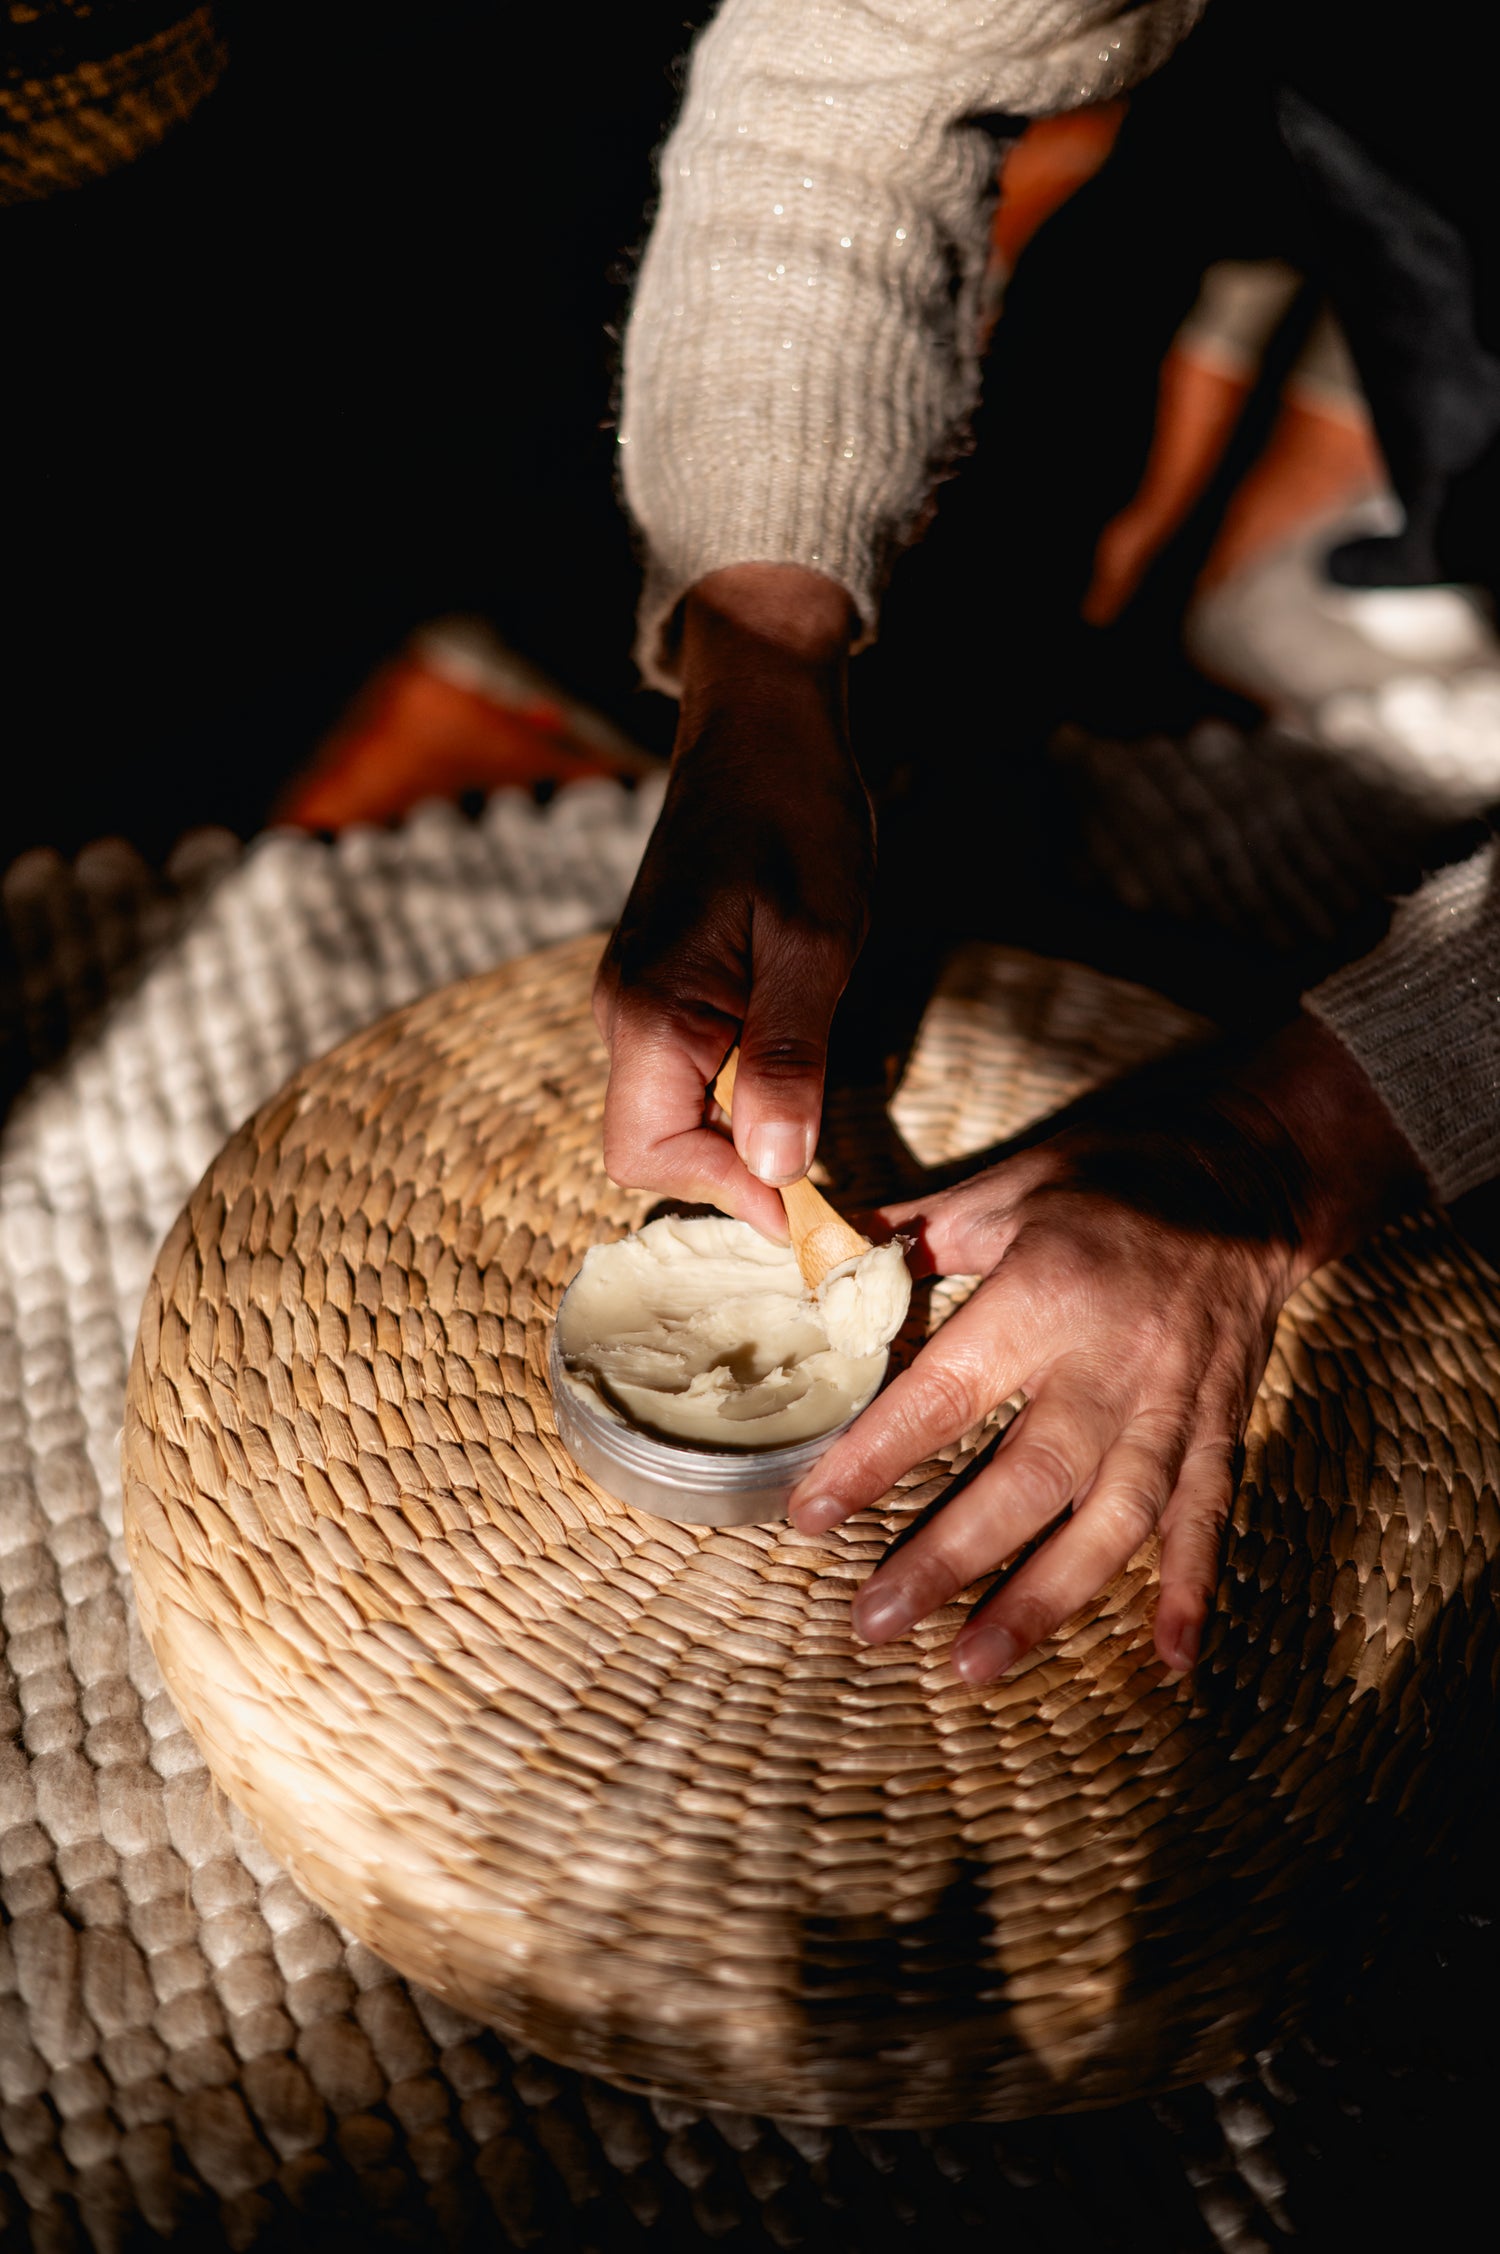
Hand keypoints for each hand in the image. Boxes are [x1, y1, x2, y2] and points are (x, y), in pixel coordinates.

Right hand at [595, 566, 872, 1238]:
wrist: (764, 723)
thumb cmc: (795, 817)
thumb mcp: (814, 944)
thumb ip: (787, 1059)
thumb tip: (772, 1166)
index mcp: (651, 1009)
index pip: (649, 1153)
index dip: (725, 1193)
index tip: (809, 1206)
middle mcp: (626, 1011)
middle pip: (651, 1145)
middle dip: (731, 1174)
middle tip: (824, 1180)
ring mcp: (641, 996)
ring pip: (669, 1113)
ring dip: (738, 1137)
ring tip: (817, 1133)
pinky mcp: (667, 983)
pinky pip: (685, 1072)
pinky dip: (734, 1100)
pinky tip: (793, 1080)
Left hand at [788, 1016, 1423, 1678]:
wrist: (1251, 1171)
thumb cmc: (1111, 1178)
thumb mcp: (1004, 1190)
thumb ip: (909, 1238)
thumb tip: (816, 1262)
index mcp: (1045, 1295)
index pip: (943, 1392)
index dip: (873, 1459)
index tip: (811, 1516)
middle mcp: (1112, 1362)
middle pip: (1027, 1478)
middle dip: (949, 1557)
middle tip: (875, 1621)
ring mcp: (1174, 1403)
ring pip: (1112, 1520)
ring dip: (1046, 1599)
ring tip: (976, 1665)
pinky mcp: (1220, 1426)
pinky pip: (1206, 1516)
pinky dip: (1191, 1589)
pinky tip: (1170, 1661)